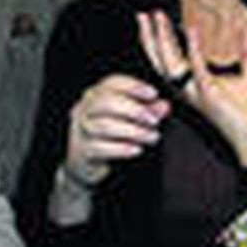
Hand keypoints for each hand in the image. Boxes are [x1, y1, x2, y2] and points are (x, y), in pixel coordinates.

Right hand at [63, 72, 169, 186]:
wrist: (87, 163)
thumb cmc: (110, 135)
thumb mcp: (131, 120)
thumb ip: (149, 111)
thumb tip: (164, 106)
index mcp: (97, 94)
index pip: (112, 83)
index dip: (134, 86)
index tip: (153, 94)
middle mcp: (85, 108)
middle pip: (106, 102)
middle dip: (133, 110)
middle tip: (154, 120)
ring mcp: (82, 129)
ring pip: (104, 126)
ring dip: (133, 131)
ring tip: (152, 137)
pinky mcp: (83, 151)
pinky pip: (101, 147)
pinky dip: (121, 148)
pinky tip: (136, 149)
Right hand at [138, 10, 246, 166]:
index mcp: (194, 87)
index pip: (168, 61)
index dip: (158, 42)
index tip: (154, 21)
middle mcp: (190, 90)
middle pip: (161, 60)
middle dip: (150, 36)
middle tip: (143, 15)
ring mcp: (197, 92)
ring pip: (169, 63)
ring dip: (163, 38)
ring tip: (158, 18)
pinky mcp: (209, 92)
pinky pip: (196, 67)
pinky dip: (193, 47)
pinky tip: (191, 30)